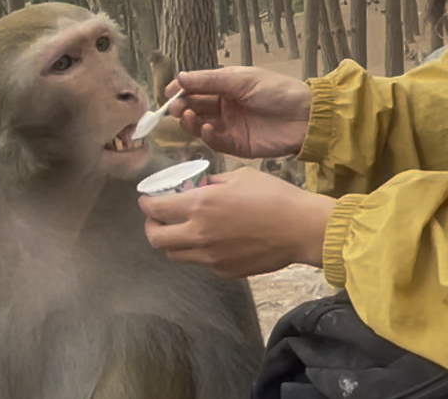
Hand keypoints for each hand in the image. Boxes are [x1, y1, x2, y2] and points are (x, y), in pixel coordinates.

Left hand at [139, 166, 335, 278]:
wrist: (300, 228)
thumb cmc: (274, 195)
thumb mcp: (240, 176)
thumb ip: (212, 183)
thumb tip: (198, 187)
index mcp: (201, 205)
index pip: (156, 209)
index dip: (147, 203)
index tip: (147, 199)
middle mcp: (199, 233)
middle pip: (156, 238)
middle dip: (151, 226)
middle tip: (158, 218)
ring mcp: (210, 257)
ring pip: (174, 255)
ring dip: (171, 241)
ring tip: (181, 230)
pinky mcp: (224, 271)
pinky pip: (199, 263)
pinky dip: (196, 251)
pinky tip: (209, 240)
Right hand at [166, 67, 311, 158]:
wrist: (305, 117)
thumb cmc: (277, 91)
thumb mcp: (242, 79)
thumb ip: (210, 80)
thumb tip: (180, 77)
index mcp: (227, 86)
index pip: (197, 88)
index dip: (181, 90)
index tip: (168, 93)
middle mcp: (225, 106)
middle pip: (195, 107)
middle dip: (182, 107)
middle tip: (174, 109)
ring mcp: (230, 126)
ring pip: (201, 126)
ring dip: (191, 122)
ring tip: (188, 117)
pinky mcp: (236, 145)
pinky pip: (215, 142)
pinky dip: (207, 136)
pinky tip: (206, 129)